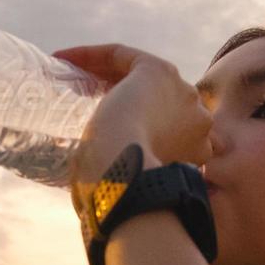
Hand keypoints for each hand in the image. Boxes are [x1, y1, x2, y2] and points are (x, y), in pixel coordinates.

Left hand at [53, 44, 212, 206]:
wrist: (129, 182)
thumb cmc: (124, 197)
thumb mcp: (136, 194)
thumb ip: (130, 189)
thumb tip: (92, 209)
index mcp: (200, 150)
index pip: (167, 130)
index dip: (134, 128)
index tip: (101, 133)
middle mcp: (199, 118)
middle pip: (158, 101)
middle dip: (125, 101)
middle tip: (85, 105)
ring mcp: (182, 93)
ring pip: (140, 78)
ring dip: (106, 74)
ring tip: (72, 80)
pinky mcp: (157, 73)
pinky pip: (122, 56)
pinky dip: (92, 55)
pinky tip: (64, 58)